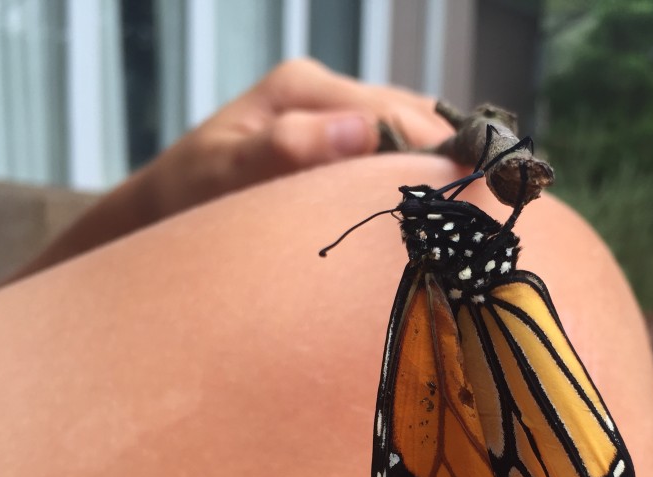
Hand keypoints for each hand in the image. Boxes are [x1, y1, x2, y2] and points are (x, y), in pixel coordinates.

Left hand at [9, 59, 451, 282]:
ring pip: (412, 133)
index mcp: (303, 89)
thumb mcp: (224, 175)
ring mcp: (335, 114)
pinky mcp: (340, 140)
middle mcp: (325, 92)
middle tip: (486, 208)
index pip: (395, 113)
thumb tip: (360, 130)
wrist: (165, 210)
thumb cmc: (189, 198)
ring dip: (437, 168)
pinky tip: (436, 204)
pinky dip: (419, 174)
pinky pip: (396, 151)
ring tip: (471, 210)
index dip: (438, 152)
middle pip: (413, 117)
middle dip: (447, 160)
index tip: (473, 194)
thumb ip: (285, 149)